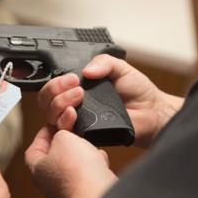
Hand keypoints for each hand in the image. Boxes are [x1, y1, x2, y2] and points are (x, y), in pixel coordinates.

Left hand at [25, 126, 116, 197]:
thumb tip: (64, 134)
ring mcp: (66, 188)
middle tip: (72, 132)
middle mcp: (49, 182)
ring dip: (81, 152)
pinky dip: (92, 164)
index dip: (44, 133)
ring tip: (87, 144)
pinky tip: (97, 158)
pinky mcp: (83, 190)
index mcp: (37, 169)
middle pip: (54, 155)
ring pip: (72, 164)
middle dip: (65, 142)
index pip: (34, 147)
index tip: (55, 124)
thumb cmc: (76, 171)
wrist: (97, 190)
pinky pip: (86, 173)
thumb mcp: (63, 137)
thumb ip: (60, 133)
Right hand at [38, 54, 183, 146]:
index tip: (72, 77)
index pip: (53, 86)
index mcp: (78, 88)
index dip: (55, 82)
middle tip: (75, 85)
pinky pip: (65, 132)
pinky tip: (75, 114)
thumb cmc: (138, 91)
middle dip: (54, 91)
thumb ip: (103, 61)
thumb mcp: (119, 67)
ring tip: (80, 96)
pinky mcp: (84, 136)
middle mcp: (74, 105)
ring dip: (59, 103)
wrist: (151, 111)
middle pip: (46, 101)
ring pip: (51, 116)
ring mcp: (78, 122)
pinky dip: (65, 121)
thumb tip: (86, 70)